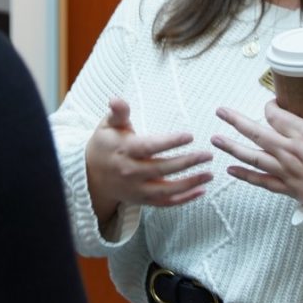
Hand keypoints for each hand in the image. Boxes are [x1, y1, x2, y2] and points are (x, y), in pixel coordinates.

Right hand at [86, 97, 212, 227]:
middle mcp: (130, 172)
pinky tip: (201, 191)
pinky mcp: (142, 200)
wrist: (92, 177)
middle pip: (162, 168)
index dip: (170, 142)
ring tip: (210, 174)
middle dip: (187, 162)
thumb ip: (119, 113)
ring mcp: (136, 189)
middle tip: (208, 155)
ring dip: (190, 183)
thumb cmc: (105, 145)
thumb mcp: (108, 125)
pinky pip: (165, 203)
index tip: (190, 136)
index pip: (149, 147)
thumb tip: (116, 99)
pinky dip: (184, 199)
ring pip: (166, 190)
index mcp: (124, 150)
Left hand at [211, 97, 302, 208]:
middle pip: (256, 131)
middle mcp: (290, 150)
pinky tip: (229, 171)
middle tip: (220, 111)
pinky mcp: (288, 189)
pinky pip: (260, 181)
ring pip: (252, 156)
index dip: (270, 107)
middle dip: (236, 120)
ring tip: (214, 139)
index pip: (276, 115)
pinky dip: (244, 176)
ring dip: (232, 147)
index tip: (271, 106)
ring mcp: (286, 171)